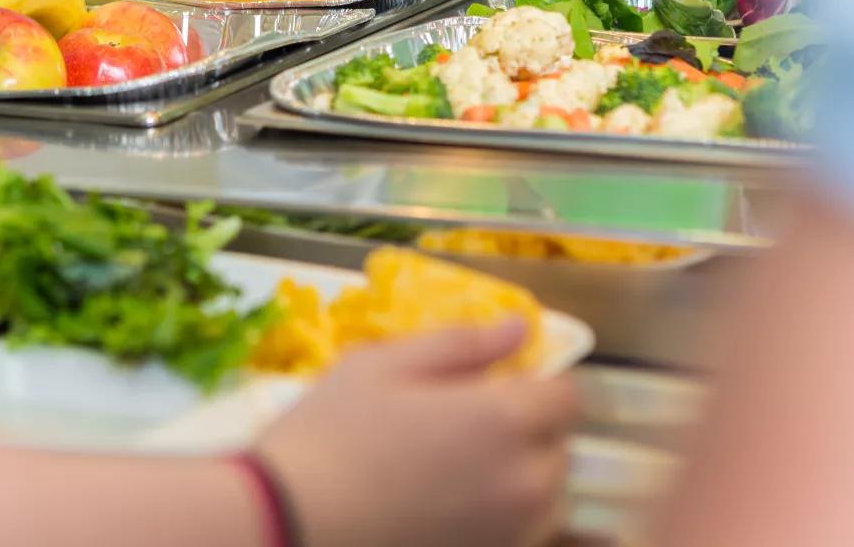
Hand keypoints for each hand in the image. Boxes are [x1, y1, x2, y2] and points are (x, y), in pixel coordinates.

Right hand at [257, 321, 577, 546]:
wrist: (287, 522)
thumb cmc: (331, 434)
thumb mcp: (385, 364)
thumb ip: (463, 343)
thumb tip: (519, 326)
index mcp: (506, 420)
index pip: (566, 395)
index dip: (537, 381)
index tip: (496, 381)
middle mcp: (524, 481)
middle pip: (558, 446)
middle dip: (527, 427)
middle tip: (463, 420)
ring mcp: (509, 532)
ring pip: (542, 495)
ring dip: (518, 473)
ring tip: (453, 465)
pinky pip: (517, 531)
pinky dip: (497, 513)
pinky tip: (443, 501)